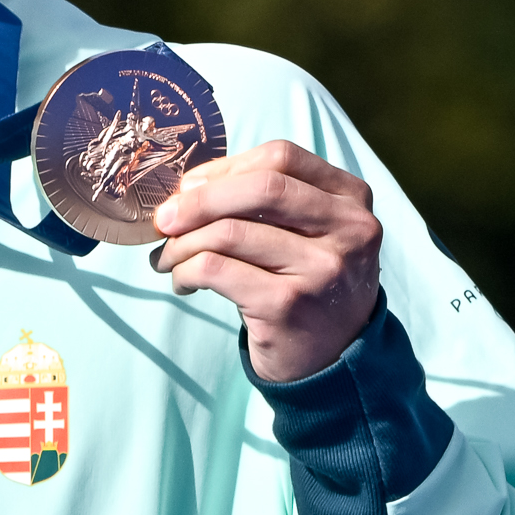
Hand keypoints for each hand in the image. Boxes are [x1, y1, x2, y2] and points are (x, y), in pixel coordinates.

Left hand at [152, 139, 382, 381]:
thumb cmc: (305, 282)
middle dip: (197, 201)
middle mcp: (348, 229)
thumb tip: (188, 188)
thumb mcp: (308, 232)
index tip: (189, 188)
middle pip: (259, 187)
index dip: (225, 168)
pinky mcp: (288, 303)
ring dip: (182, 244)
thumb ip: (265, 202)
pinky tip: (183, 281)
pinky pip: (215, 269)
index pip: (281, 157)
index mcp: (351, 199)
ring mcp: (322, 268)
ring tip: (167, 259)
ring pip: (229, 232)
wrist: (334, 357)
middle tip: (164, 220)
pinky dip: (185, 271)